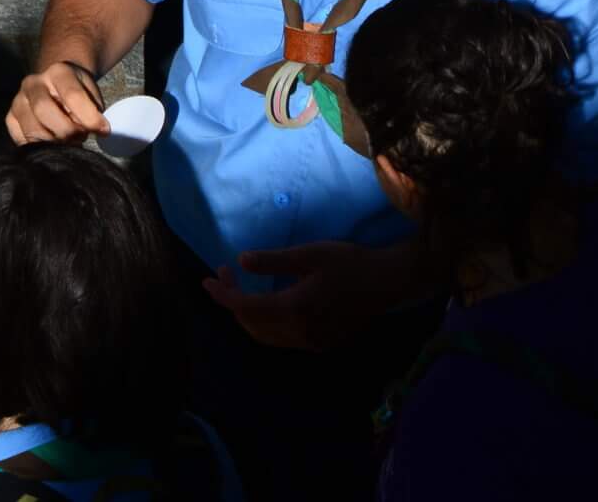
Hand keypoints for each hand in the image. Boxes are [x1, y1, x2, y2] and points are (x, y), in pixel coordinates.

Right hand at [5, 60, 106, 143]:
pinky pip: (21, 139)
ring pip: (32, 129)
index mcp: (57, 72)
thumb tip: (96, 131)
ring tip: (68, 140)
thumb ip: (93, 110)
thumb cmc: (78, 92)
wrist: (56, 84)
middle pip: (44, 110)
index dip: (89, 117)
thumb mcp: (91, 94)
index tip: (103, 130)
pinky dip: (39, 148)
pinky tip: (52, 144)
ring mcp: (18, 100)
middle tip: (80, 136)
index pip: (72, 95)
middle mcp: (32, 83)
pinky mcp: (10, 118)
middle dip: (67, 131)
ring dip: (54, 142)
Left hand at [203, 240, 408, 350]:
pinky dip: (267, 323)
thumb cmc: (350, 262)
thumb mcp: (310, 254)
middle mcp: (302, 333)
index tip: (207, 279)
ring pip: (266, 336)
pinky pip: (283, 339)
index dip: (223, 295)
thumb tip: (242, 261)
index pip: (246, 309)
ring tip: (240, 287)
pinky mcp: (322, 343)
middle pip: (252, 326)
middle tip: (226, 275)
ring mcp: (313, 342)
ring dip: (248, 315)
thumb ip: (274, 261)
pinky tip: (267, 302)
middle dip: (233, 303)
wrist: (389, 283)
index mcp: (296, 309)